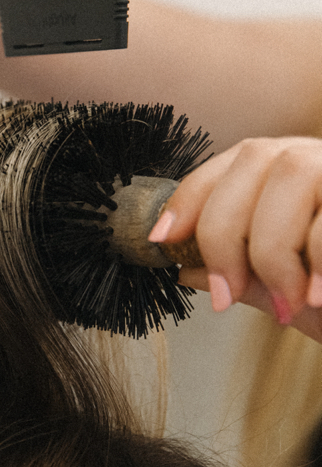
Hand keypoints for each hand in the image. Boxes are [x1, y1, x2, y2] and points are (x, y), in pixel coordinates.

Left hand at [148, 137, 321, 342]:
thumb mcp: (286, 291)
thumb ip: (240, 273)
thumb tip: (180, 266)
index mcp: (293, 170)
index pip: (231, 163)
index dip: (189, 197)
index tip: (161, 242)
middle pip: (257, 160)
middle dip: (224, 231)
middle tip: (227, 296)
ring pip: (293, 176)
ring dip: (273, 249)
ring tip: (287, 307)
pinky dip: (318, 259)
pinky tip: (318, 298)